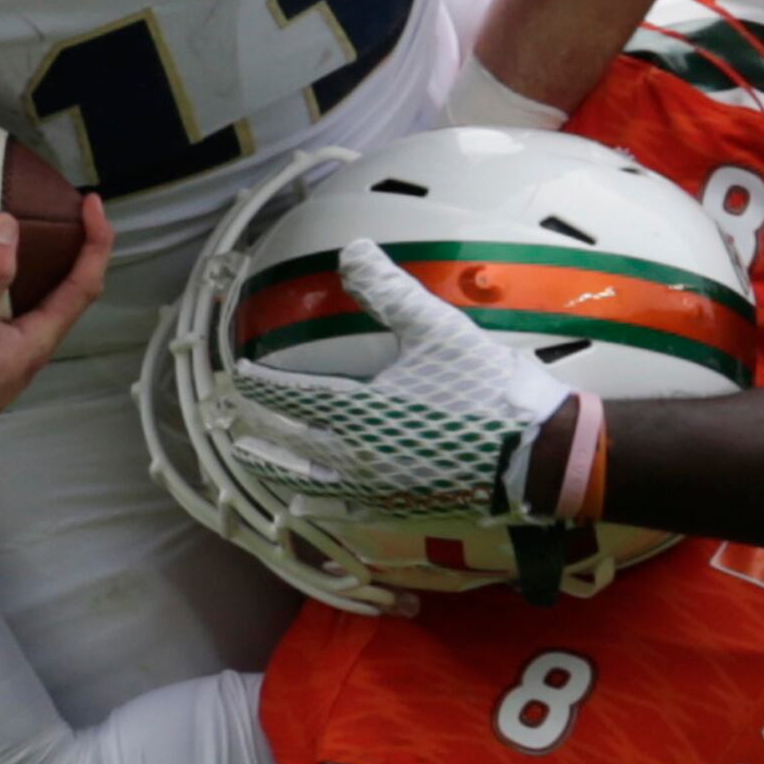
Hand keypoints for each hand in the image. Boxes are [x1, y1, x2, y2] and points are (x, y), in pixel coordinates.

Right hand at [0, 196, 111, 481]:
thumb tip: (8, 225)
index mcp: (38, 339)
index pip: (85, 284)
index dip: (96, 242)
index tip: (92, 204)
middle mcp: (27, 348)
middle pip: (63, 292)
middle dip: (67, 250)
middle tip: (57, 211)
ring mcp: (3, 355)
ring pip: (29, 303)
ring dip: (30, 266)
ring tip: (15, 231)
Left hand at [218, 239, 569, 520]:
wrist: (536, 456)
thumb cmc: (485, 389)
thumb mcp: (437, 329)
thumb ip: (389, 291)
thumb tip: (351, 250)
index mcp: (356, 410)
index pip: (290, 397)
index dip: (260, 386)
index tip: (239, 377)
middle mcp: (355, 456)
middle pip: (287, 444)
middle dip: (254, 428)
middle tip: (227, 419)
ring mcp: (375, 491)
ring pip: (307, 483)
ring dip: (275, 467)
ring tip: (252, 458)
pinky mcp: (399, 513)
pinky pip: (343, 514)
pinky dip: (316, 508)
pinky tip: (304, 506)